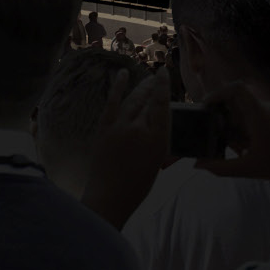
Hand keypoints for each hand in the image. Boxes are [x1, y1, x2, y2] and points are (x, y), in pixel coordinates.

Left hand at [81, 67, 171, 228]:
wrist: (110, 195)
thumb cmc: (138, 184)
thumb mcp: (157, 161)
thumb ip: (157, 139)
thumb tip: (157, 123)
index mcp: (158, 139)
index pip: (162, 106)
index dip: (163, 87)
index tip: (164, 74)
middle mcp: (140, 129)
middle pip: (148, 101)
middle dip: (153, 87)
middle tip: (157, 77)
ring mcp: (120, 127)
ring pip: (132, 100)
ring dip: (140, 88)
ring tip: (146, 79)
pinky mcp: (104, 128)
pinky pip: (112, 102)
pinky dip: (117, 87)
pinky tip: (122, 74)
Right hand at [197, 81, 269, 187]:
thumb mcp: (248, 168)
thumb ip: (220, 168)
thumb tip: (197, 165)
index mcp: (258, 114)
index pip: (236, 88)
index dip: (218, 92)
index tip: (205, 107)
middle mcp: (263, 110)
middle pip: (233, 101)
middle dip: (219, 114)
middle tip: (209, 129)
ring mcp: (268, 117)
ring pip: (240, 112)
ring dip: (229, 125)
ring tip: (224, 143)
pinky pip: (249, 121)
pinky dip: (239, 132)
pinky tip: (239, 150)